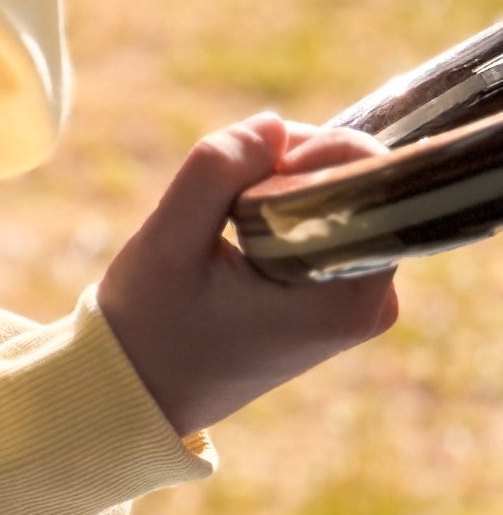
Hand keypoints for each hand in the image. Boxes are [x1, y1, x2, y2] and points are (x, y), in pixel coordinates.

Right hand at [96, 114, 398, 437]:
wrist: (142, 390)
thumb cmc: (152, 325)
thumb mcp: (168, 240)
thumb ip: (216, 171)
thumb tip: (272, 124)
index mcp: (347, 297)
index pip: (365, 175)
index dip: (305, 152)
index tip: (243, 177)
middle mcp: (372, 300)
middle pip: (352, 180)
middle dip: (285, 170)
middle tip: (222, 208)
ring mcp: (360, 298)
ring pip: (333, 193)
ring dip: (275, 188)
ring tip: (223, 230)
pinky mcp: (339, 293)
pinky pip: (323, 217)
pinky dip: (278, 207)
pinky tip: (236, 238)